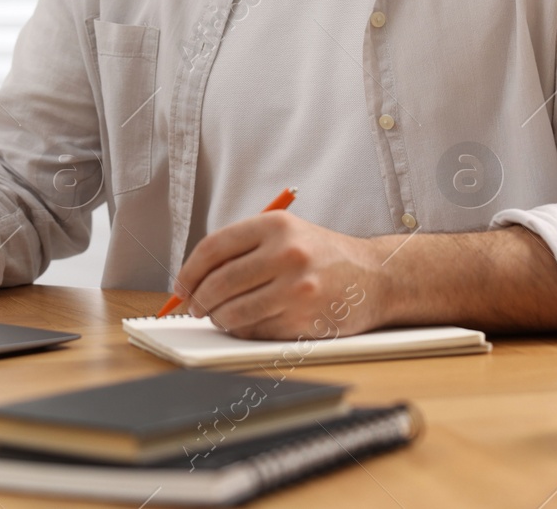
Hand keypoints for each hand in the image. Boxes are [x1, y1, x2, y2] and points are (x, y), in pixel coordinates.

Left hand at [172, 212, 388, 339]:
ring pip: (233, 312)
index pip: (213, 248)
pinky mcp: (305, 320)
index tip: (180, 286)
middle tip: (194, 307)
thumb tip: (194, 277)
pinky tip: (249, 323)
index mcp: (275, 225)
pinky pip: (256, 331)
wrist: (376, 276)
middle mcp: (286, 253)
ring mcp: (297, 289)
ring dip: (219, 319)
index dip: (188, 271)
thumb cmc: (324, 255)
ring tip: (221, 316)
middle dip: (198, 300)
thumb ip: (244, 248)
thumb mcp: (287, 233)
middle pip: (218, 283)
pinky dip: (244, 331)